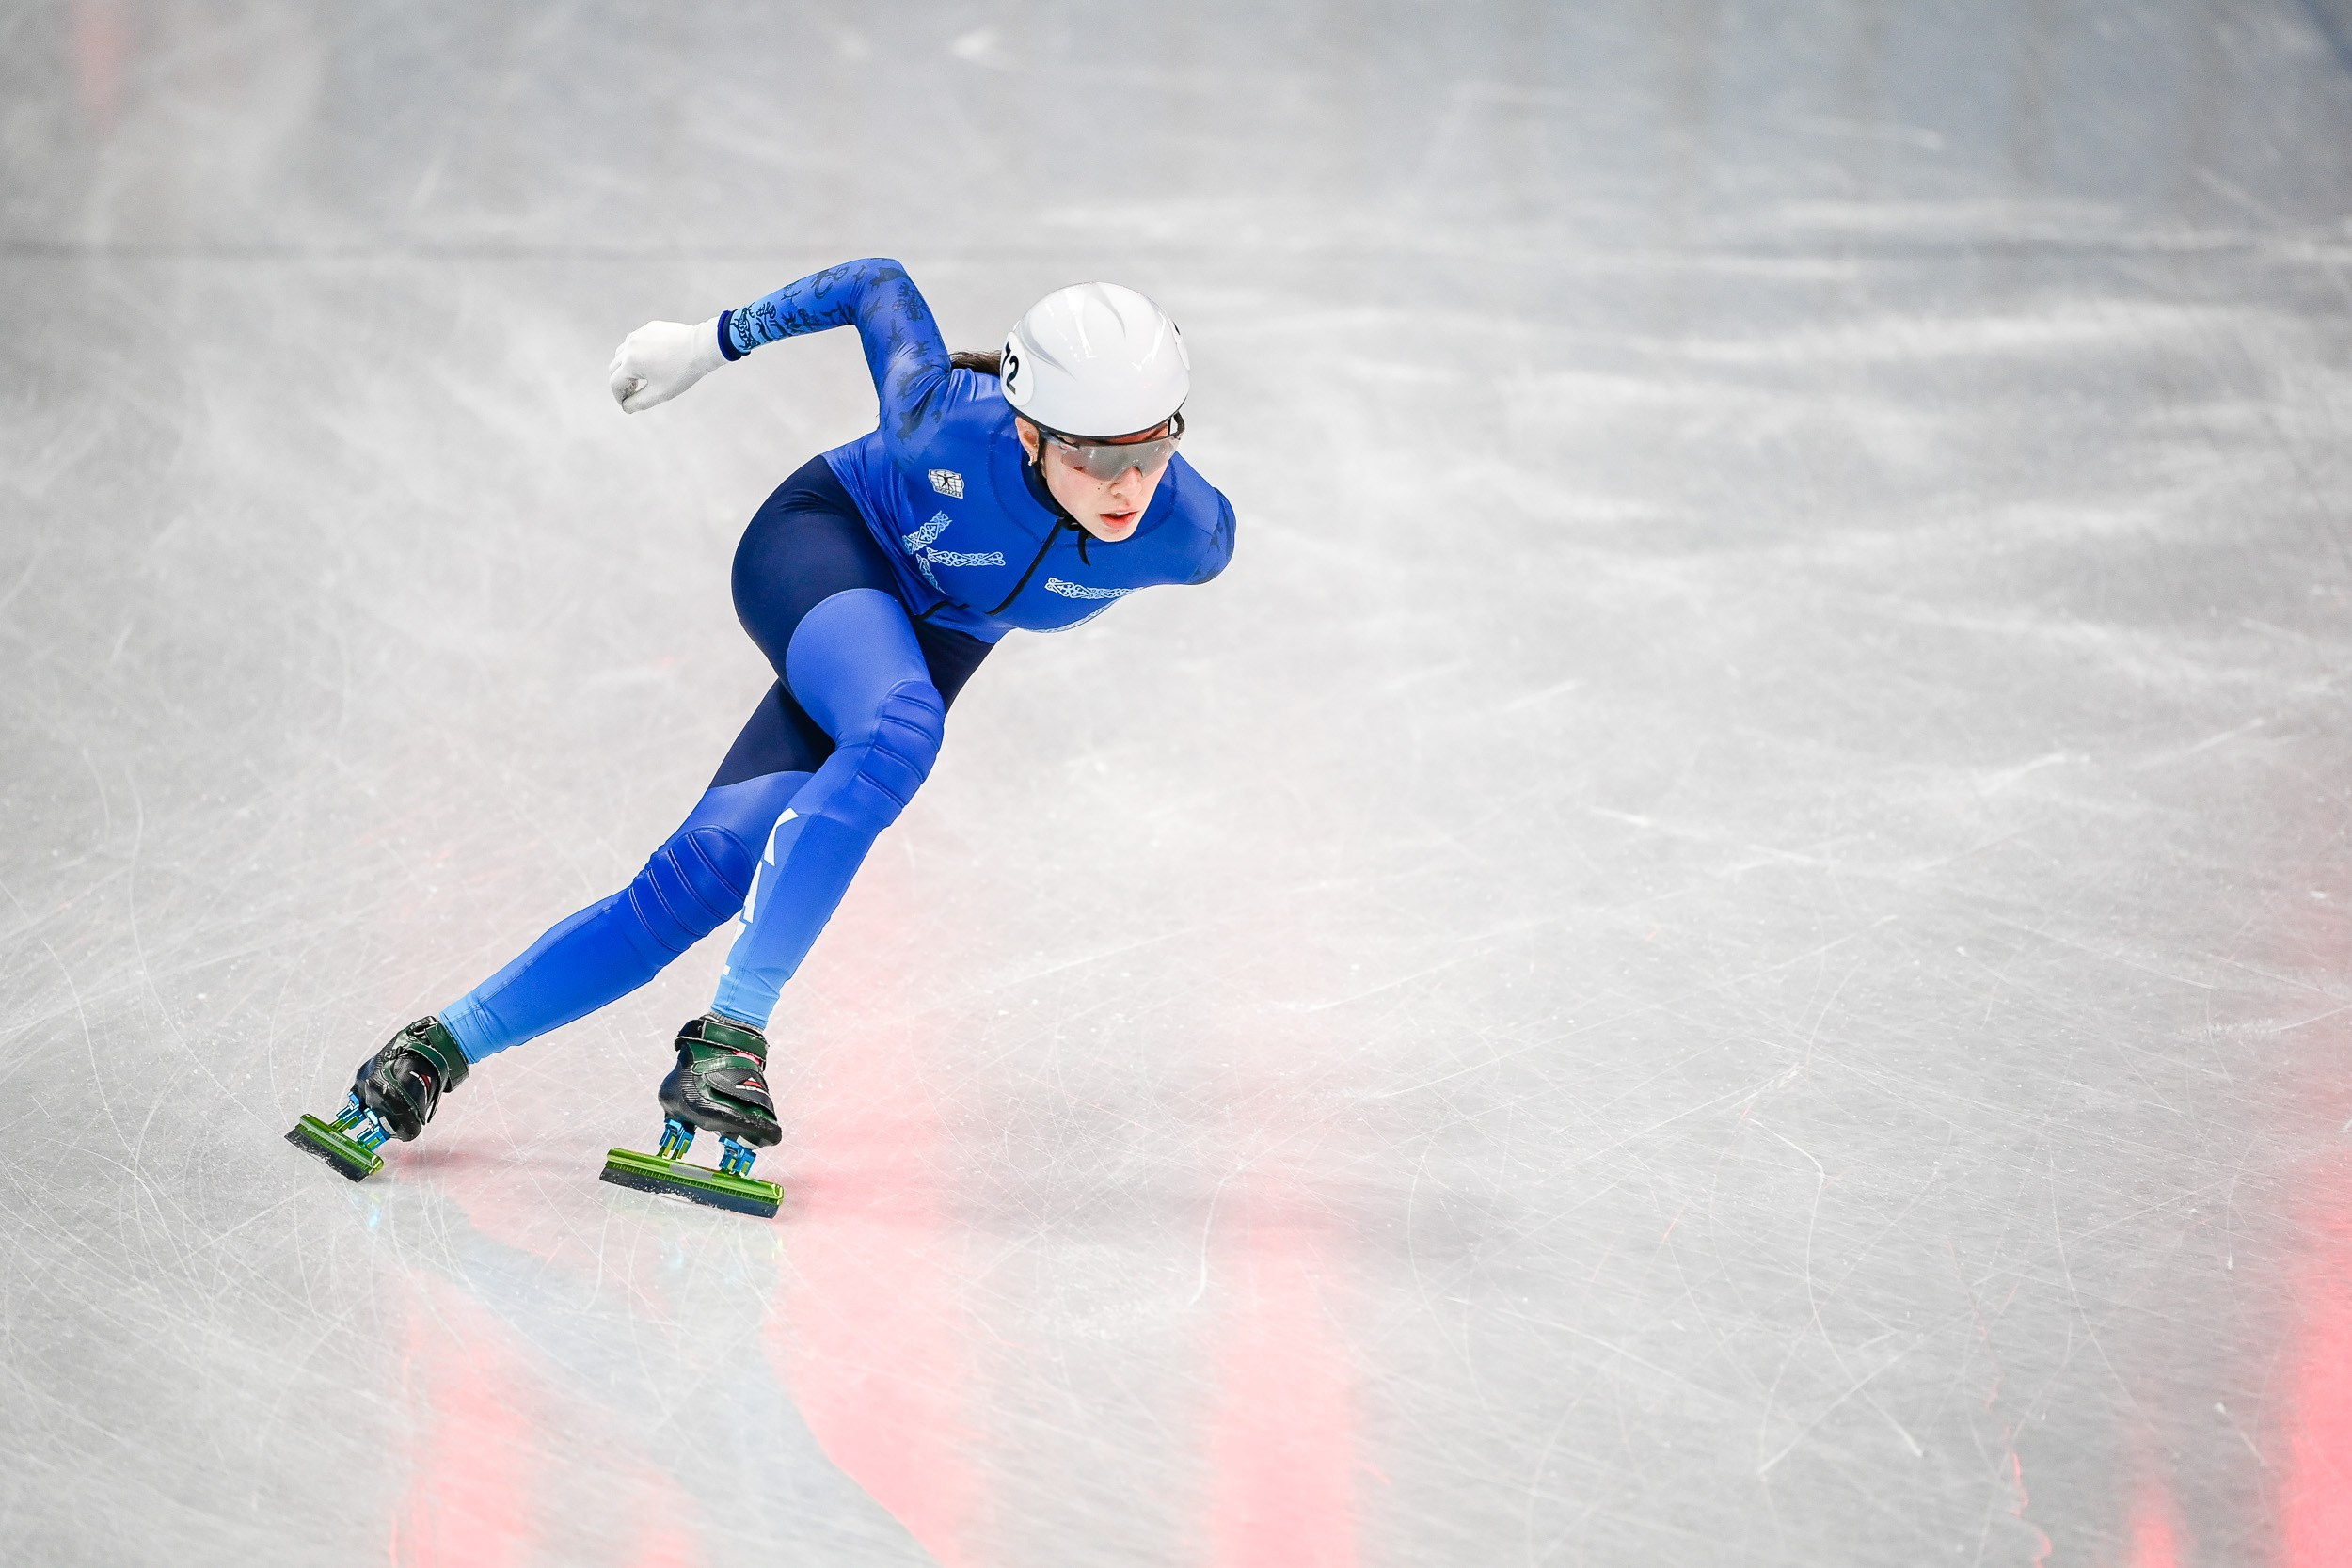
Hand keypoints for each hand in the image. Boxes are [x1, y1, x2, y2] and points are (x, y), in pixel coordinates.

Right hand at [608, 317, 725, 412]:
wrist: (702, 347)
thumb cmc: (682, 372)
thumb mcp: (660, 393)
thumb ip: (639, 403)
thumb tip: (625, 407)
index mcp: (631, 362)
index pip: (614, 383)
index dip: (619, 396)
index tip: (627, 404)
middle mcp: (630, 345)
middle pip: (614, 367)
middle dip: (621, 382)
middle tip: (633, 392)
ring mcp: (639, 334)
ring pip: (622, 353)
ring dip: (626, 366)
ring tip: (641, 377)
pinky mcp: (649, 327)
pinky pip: (635, 341)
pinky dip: (636, 353)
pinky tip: (651, 361)